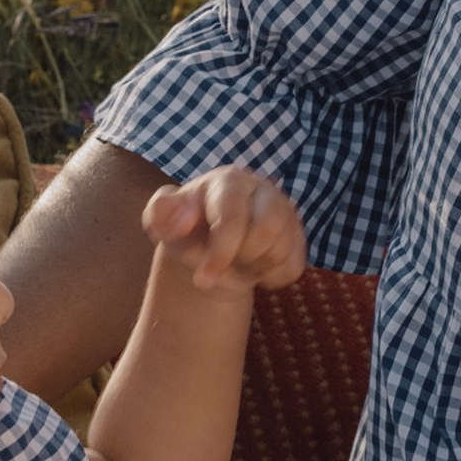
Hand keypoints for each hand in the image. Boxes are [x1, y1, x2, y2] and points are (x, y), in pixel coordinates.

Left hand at [143, 167, 306, 296]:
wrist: (210, 252)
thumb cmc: (186, 233)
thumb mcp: (161, 224)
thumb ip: (161, 214)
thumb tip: (184, 217)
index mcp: (228, 181)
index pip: (234, 215)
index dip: (221, 251)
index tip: (203, 279)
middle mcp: (263, 189)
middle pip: (268, 230)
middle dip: (240, 258)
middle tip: (221, 267)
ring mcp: (286, 211)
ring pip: (283, 250)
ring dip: (255, 268)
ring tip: (237, 262)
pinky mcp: (299, 236)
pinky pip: (294, 267)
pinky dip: (271, 278)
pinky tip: (255, 268)